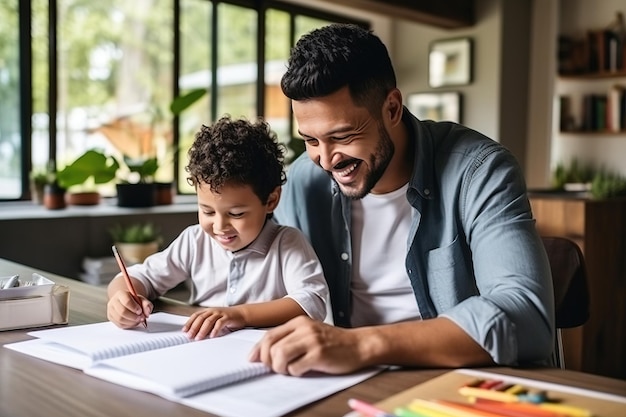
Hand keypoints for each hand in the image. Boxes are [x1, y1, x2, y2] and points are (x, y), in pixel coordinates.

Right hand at [107, 290, 151, 328]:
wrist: (126, 302)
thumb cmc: (134, 300)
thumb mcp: (142, 299)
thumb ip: (146, 304)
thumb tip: (147, 312)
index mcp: (121, 294)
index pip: (126, 301)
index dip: (134, 308)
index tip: (140, 311)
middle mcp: (113, 301)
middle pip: (122, 311)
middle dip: (134, 317)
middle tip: (141, 318)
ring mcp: (111, 310)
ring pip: (120, 319)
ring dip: (132, 322)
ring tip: (138, 320)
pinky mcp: (111, 317)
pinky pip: (119, 324)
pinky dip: (128, 325)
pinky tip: (133, 322)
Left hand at [183, 307, 244, 339]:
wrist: (241, 314)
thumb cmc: (227, 319)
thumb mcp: (214, 321)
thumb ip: (206, 326)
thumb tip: (195, 335)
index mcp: (208, 311)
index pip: (196, 315)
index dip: (189, 323)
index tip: (184, 331)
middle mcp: (213, 311)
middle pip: (201, 318)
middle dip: (194, 328)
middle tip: (190, 336)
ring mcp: (220, 313)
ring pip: (208, 320)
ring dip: (202, 330)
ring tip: (199, 338)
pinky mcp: (227, 317)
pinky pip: (220, 323)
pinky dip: (215, 330)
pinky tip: (212, 336)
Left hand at [248, 316, 366, 375]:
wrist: (358, 345)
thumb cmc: (333, 342)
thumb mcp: (309, 333)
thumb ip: (289, 339)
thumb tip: (262, 354)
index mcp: (298, 322)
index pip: (269, 335)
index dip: (257, 350)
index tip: (254, 360)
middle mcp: (303, 328)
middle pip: (270, 347)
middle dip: (268, 362)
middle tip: (276, 368)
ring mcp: (311, 340)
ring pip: (279, 357)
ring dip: (281, 369)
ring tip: (290, 370)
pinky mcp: (319, 354)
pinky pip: (295, 368)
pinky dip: (295, 373)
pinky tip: (303, 370)